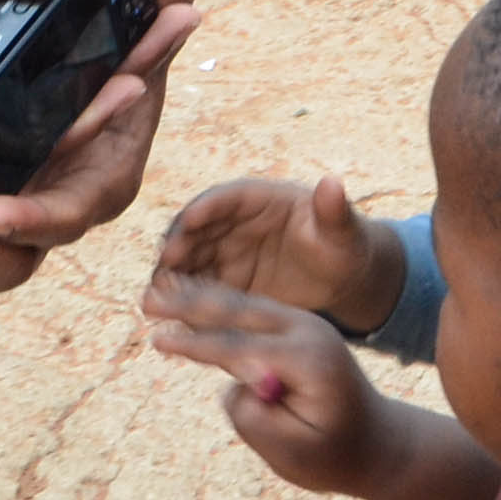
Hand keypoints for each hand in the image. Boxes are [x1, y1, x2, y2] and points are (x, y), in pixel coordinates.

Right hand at [140, 268, 397, 499]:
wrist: (377, 441)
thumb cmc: (334, 456)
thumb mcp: (295, 453)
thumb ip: (259, 421)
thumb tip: (231, 387)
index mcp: (307, 359)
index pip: (239, 348)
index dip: (194, 345)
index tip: (156, 339)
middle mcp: (307, 330)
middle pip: (238, 310)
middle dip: (190, 303)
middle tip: (147, 298)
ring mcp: (303, 324)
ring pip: (243, 304)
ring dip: (200, 296)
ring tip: (159, 291)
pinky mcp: (296, 327)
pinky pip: (251, 310)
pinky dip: (219, 304)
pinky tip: (191, 300)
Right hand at [158, 170, 407, 333]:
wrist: (340, 279)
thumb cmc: (343, 245)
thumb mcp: (342, 231)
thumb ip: (334, 211)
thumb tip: (332, 183)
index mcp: (260, 199)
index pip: (228, 197)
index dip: (208, 207)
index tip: (191, 220)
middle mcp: (234, 223)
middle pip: (198, 229)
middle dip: (179, 243)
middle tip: (166, 263)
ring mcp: (225, 252)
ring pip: (190, 260)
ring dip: (172, 275)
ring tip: (157, 296)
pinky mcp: (224, 282)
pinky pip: (197, 289)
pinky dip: (182, 300)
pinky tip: (170, 317)